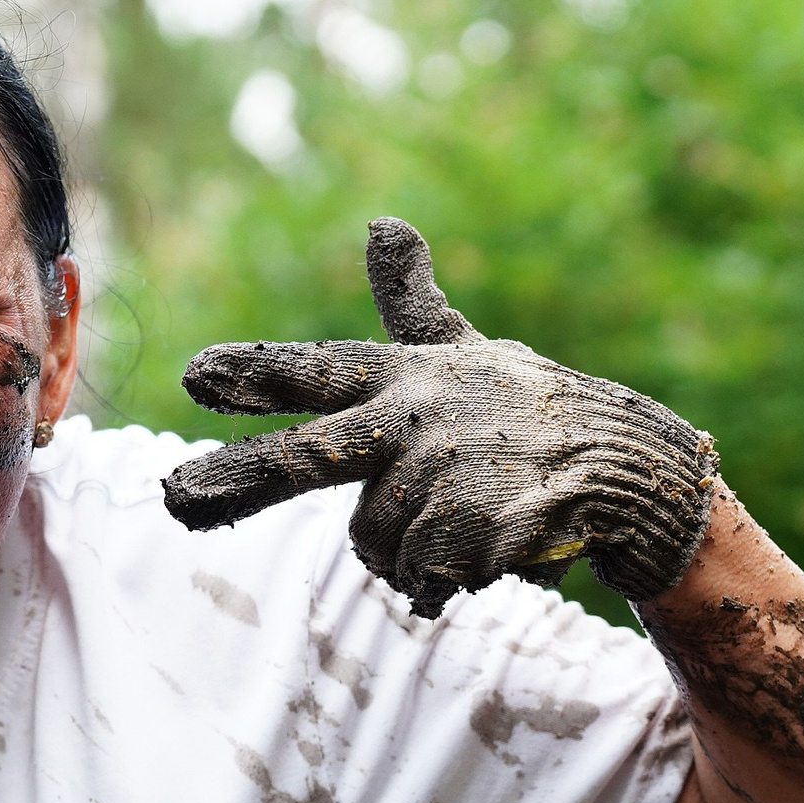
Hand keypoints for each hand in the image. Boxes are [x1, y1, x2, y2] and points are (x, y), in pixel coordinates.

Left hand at [163, 218, 717, 617]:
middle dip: (236, 479)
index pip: (314, 369)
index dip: (254, 371)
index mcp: (399, 378)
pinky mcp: (483, 531)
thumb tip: (382, 223)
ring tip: (462, 516)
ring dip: (408, 550)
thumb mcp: (463, 352)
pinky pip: (424, 579)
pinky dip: (446, 579)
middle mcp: (414, 421)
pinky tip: (488, 547)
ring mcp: (449, 476)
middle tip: (174, 498)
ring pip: (374, 546)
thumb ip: (409, 303)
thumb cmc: (526, 407)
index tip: (192, 375)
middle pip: (306, 459)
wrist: (628, 465)